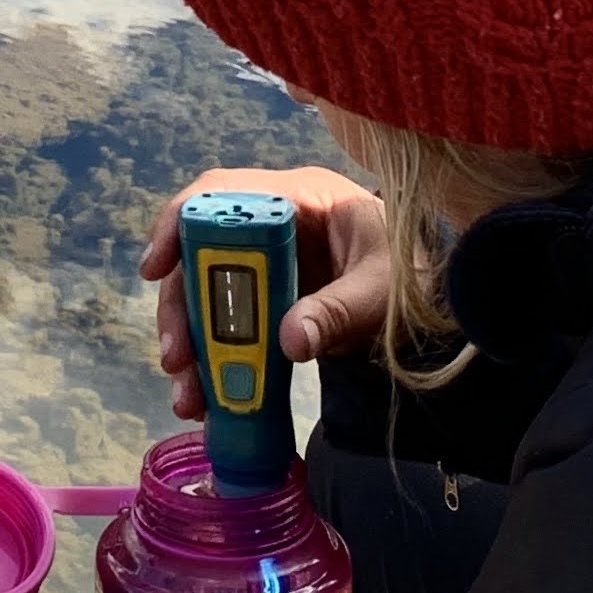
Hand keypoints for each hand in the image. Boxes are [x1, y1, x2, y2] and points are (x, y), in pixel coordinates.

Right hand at [141, 167, 393, 418]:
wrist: (437, 299)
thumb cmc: (414, 275)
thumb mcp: (384, 290)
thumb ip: (341, 311)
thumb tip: (290, 341)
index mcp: (298, 198)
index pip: (222, 193)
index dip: (179, 224)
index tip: (155, 270)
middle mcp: (271, 225)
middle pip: (201, 255)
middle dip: (181, 310)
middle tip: (176, 361)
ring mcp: (267, 264)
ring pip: (207, 296)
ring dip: (192, 347)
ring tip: (191, 399)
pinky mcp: (268, 301)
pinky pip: (228, 326)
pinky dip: (214, 362)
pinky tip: (210, 400)